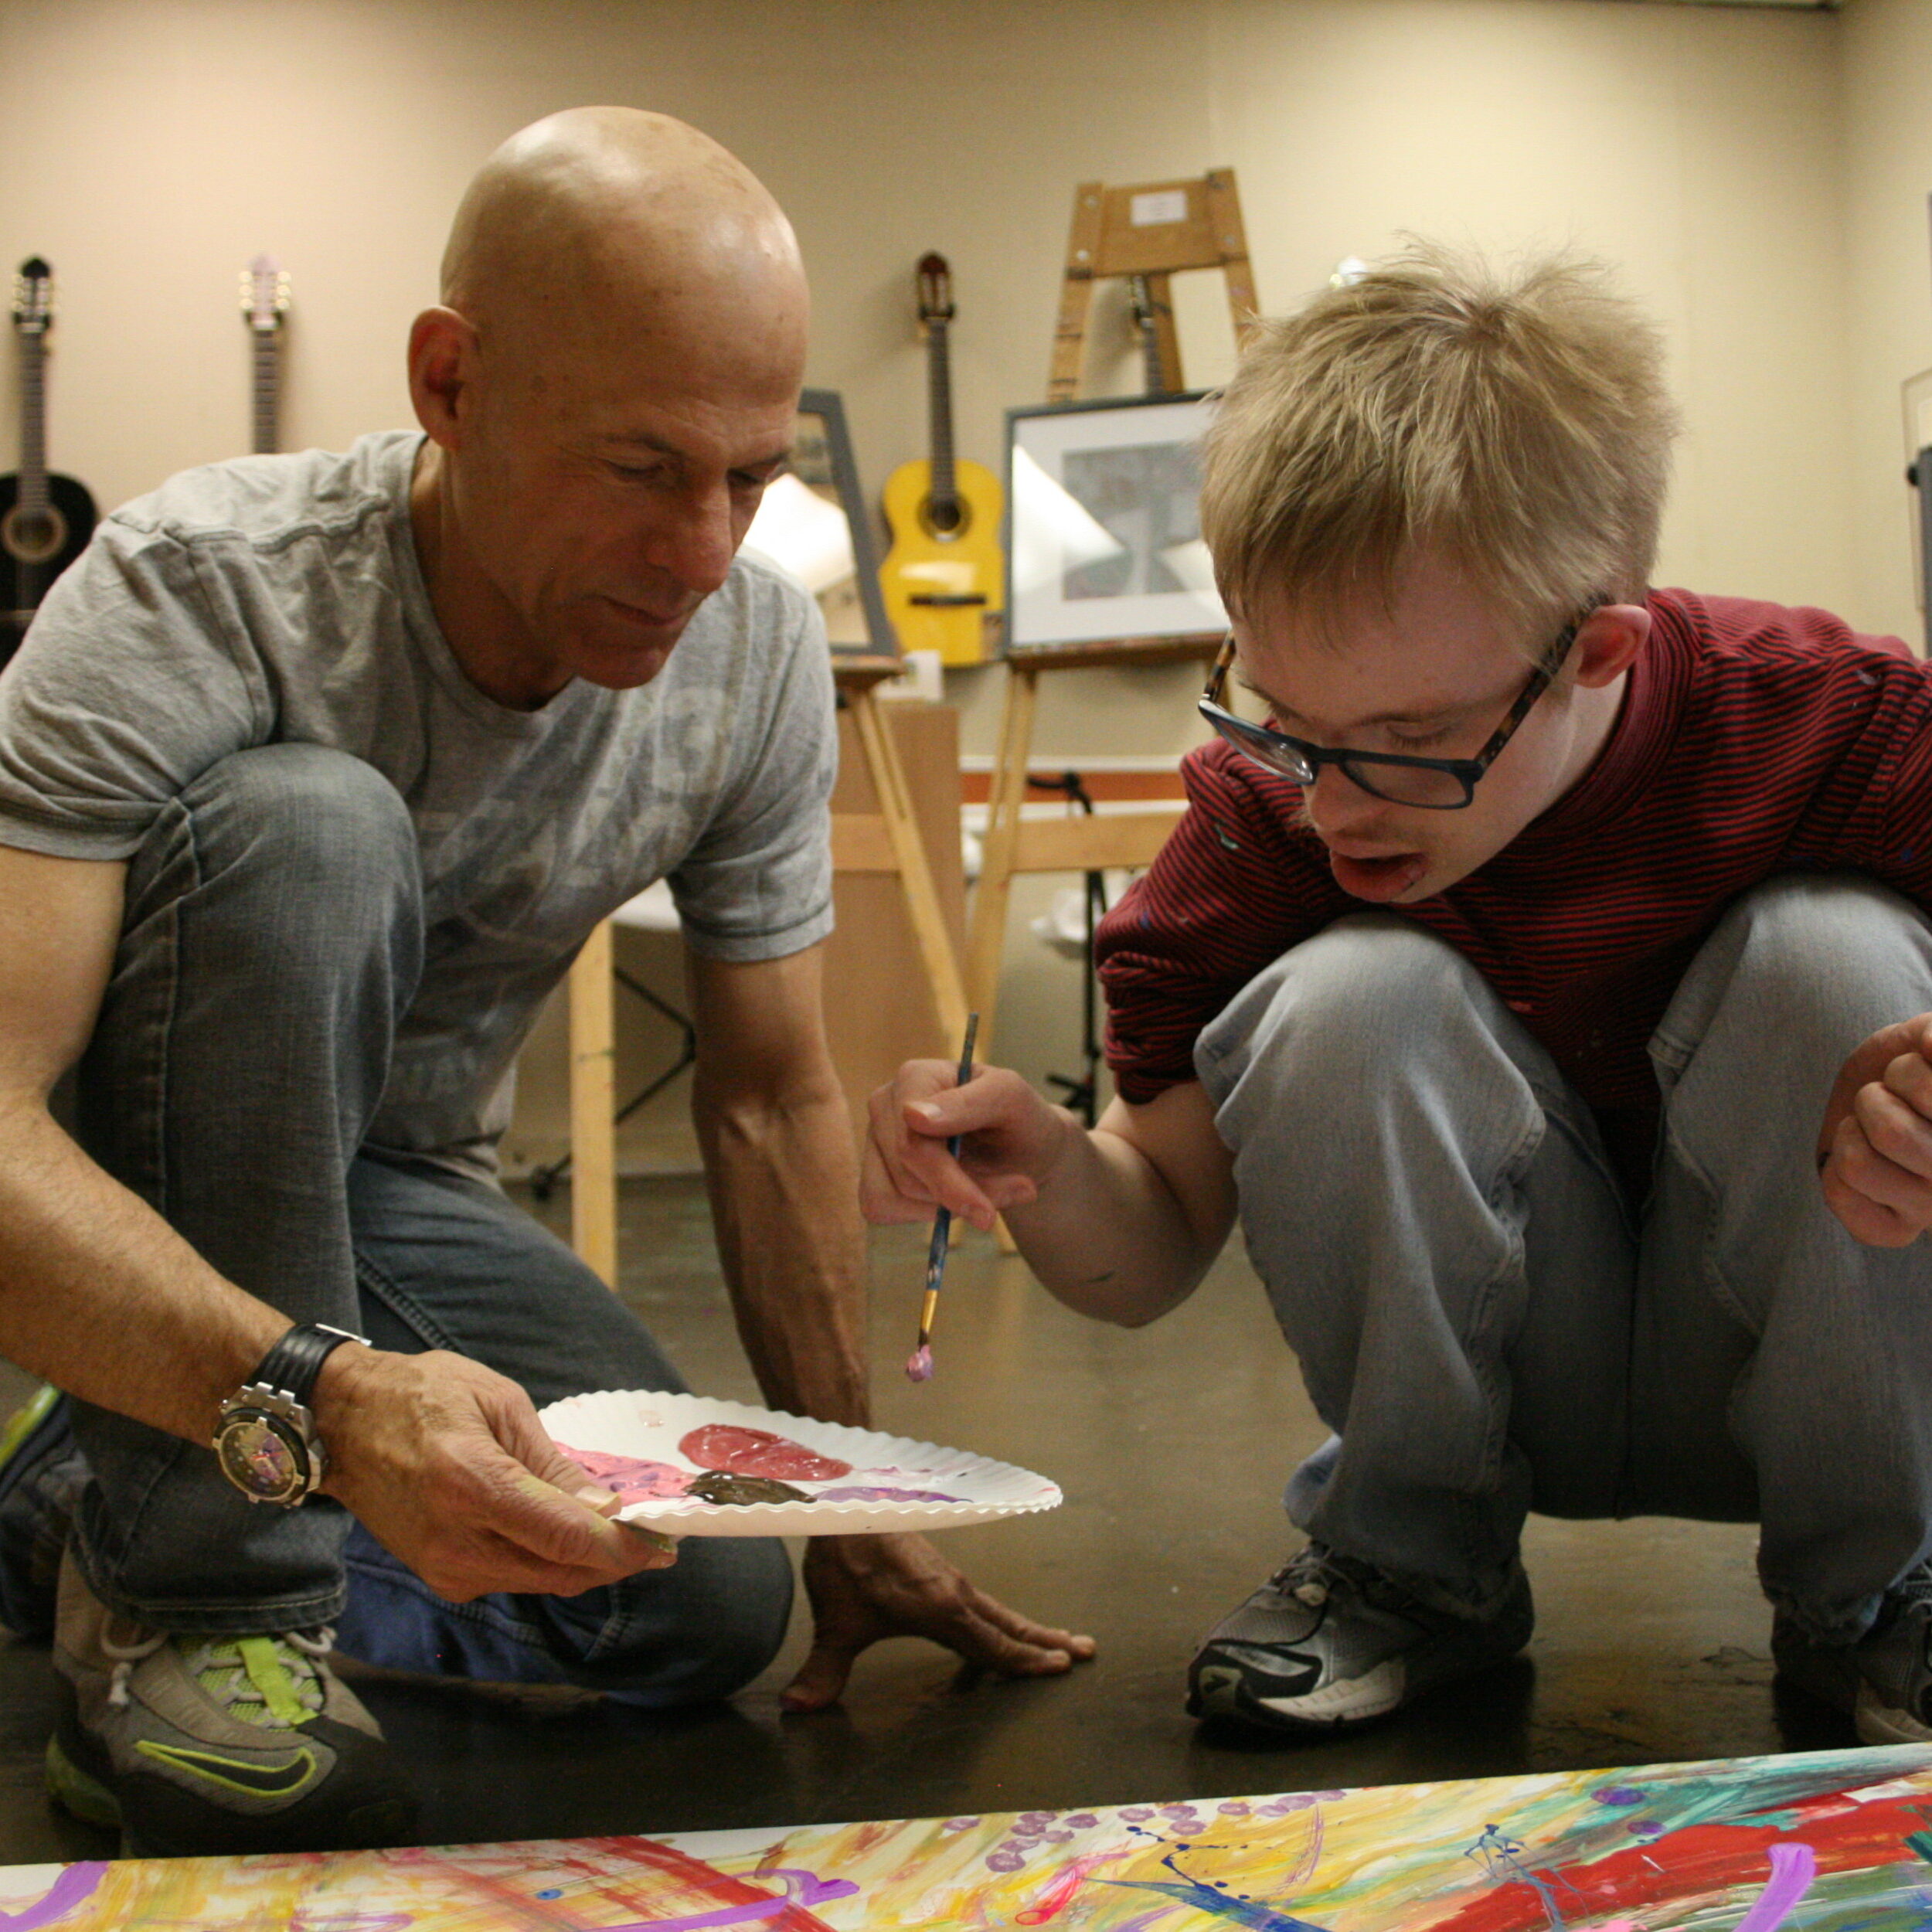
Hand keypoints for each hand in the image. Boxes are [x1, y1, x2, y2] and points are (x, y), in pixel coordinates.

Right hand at [312, 1345, 677, 1600]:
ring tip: (622, 1534)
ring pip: (541, 1581)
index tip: (663, 1545)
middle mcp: (456, 1540)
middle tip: (654, 1539)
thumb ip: (551, 1463)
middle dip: (615, 1560)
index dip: (622, 1547)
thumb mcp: (498, 1404)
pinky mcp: (440, 1578)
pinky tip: (570, 1536)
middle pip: (561, 1570)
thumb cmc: (422, 1395)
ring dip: (586, 1564)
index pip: (564, 1536)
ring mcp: (444, 1568)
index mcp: (472, 1485)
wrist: (342, 1423)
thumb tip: (604, 1507)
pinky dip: (549, 1562)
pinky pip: (513, 1578)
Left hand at [782, 1533, 1095, 1710]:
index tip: (1060, 1669)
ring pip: (997, 1610)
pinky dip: (1000, 1618)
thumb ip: (824, 1669)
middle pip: (1009, 1623)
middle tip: (1086, 1651)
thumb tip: (798, 1709)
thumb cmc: (845, 1560)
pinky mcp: (937, 1571)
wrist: (844, 1501)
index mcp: (942, 1609)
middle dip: (1045, 1641)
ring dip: (1029, 1627)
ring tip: (1062, 1640)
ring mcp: (949, 1578)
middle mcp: (955, 1593)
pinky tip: (996, 1627)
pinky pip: (979, 1602)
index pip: (992, 1645)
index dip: (1024, 1661)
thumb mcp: (836, 1622)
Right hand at [862, 1060, 1075, 1233]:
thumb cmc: (1019, 1118)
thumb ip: (970, 1103)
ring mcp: (873, 1139)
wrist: (1021, 1149)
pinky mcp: (872, 1171)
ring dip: (942, 1208)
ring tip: (983, 1195)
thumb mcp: (1012, 1100)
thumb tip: (913, 1115)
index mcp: (914, 1077)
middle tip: (1007, 1198)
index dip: (947, 1181)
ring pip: (890, 1195)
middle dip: (958, 1196)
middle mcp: (885, 1104)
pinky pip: (880, 1208)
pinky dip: (921, 1215)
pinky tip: (950, 1200)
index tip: (986, 1213)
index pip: (913, 1140)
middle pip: (905, 1173)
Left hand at [1818, 1013, 1931, 1245]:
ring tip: (1873, 1126)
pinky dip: (1834, 1167)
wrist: (1887, 1096)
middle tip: (1889, 1098)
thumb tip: (1929, 1044)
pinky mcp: (1891, 1232)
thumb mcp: (1927, 1038)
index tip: (1920, 1072)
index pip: (1926, 1096)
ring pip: (1857, 1165)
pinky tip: (1860, 1157)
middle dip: (1876, 1100)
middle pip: (1890, 1136)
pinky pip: (1839, 1193)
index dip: (1911, 1072)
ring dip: (1853, 1131)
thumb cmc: (1918, 1064)